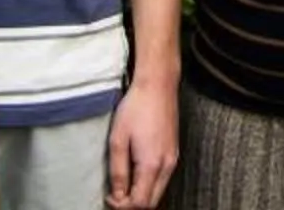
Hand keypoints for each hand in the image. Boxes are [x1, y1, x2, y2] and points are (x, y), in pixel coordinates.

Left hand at [107, 77, 177, 208]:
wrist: (158, 84)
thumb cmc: (136, 107)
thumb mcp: (118, 140)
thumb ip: (118, 172)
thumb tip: (117, 195)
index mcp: (151, 164)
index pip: (140, 203)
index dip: (122, 207)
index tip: (109, 197)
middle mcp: (167, 165)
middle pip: (152, 203)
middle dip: (132, 205)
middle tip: (115, 195)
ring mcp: (173, 159)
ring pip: (158, 192)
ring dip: (141, 196)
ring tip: (123, 186)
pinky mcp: (174, 152)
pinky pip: (163, 180)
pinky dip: (149, 185)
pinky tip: (136, 175)